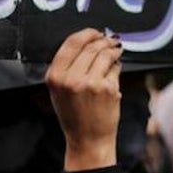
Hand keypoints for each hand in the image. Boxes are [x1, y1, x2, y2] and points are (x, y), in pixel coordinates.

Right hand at [45, 28, 122, 170]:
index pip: (71, 44)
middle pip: (90, 46)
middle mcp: (71, 79)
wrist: (88, 140)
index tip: (94, 32)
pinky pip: (115, 68)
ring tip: (115, 50)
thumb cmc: (74, 116)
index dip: (86, 34)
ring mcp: (91, 83)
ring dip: (112, 49)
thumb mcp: (58, 91)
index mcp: (55, 77)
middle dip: (102, 40)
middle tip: (109, 39)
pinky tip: (115, 68)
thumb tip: (87, 43)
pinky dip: (117, 66)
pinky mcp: (108, 89)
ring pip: (105, 54)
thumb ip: (66, 68)